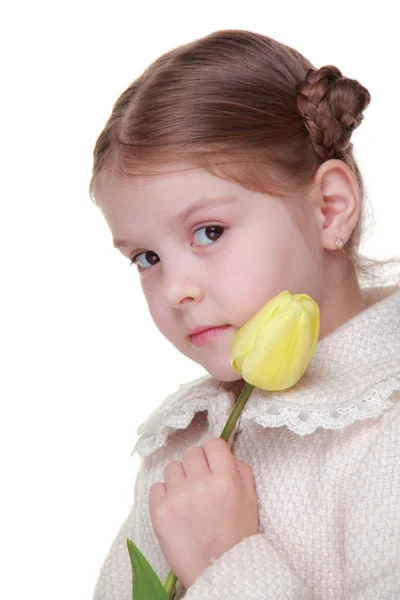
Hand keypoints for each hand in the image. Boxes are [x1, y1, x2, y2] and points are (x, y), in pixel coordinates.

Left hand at [148, 437, 258, 589]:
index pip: (212, 443)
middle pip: (191, 453)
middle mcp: (201, 484)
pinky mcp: (160, 512)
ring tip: (188, 499)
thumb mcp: (250, 499)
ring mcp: (178, 497)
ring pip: (172, 467)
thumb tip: (224, 452)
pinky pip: (156, 487)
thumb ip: (240, 470)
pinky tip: (176, 509)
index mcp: (226, 479)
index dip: (212, 452)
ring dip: (180, 479)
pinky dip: (165, 495)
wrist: (221, 572)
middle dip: (196, 465)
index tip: (211, 462)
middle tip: (201, 484)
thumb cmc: (237, 538)